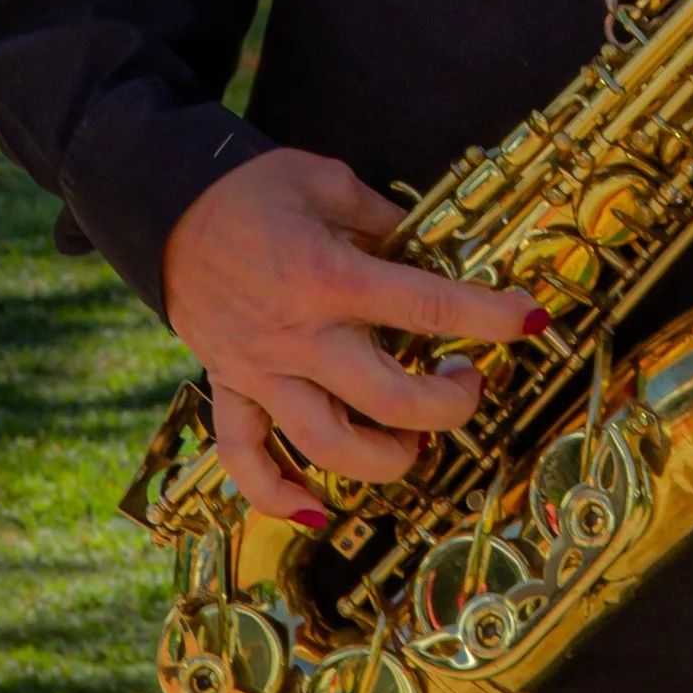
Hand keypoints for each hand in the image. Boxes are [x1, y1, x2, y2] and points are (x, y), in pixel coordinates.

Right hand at [161, 142, 539, 522]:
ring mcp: (262, 370)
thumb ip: (382, 218)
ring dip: (386, 457)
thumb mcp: (326, 181)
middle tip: (469, 384)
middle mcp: (300, 335)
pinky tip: (318, 512)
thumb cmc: (250, 188)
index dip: (490, 315)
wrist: (160, 204)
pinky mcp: (229, 387)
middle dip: (450, 404)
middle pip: (392, 399)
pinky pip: (247, 458)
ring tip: (413, 440)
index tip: (532, 320)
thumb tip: (428, 248)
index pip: (430, 305)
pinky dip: (278, 494)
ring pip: (329, 446)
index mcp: (330, 276)